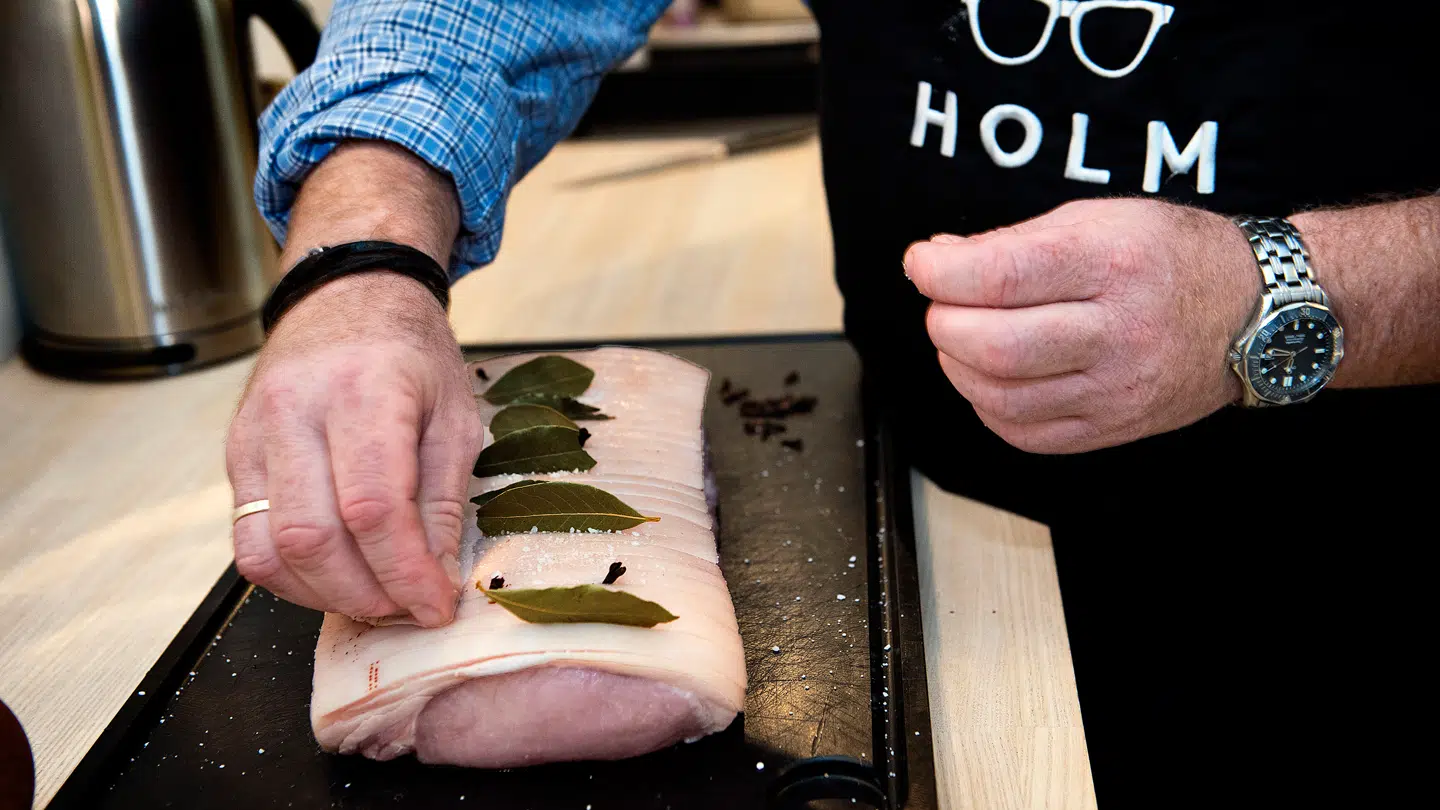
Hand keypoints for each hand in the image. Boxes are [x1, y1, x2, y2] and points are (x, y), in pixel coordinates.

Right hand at [226, 272, 481, 625]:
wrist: (347, 296)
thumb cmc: (410, 354)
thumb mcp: (456, 415)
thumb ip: (445, 499)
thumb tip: (438, 579)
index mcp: (366, 392)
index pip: (375, 508)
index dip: (406, 574)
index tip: (436, 606)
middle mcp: (297, 411)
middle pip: (313, 538)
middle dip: (365, 595)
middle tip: (408, 608)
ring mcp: (254, 434)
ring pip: (269, 549)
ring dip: (324, 595)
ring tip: (375, 597)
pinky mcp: (234, 455)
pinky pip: (248, 540)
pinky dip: (291, 577)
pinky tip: (334, 576)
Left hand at [904, 198, 1259, 453]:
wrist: (1252, 313)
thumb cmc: (1168, 255)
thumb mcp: (1097, 219)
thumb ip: (1012, 241)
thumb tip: (936, 259)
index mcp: (1112, 264)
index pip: (1002, 275)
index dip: (941, 272)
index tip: (921, 263)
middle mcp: (1119, 332)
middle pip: (995, 346)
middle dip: (944, 323)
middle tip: (943, 303)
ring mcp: (1117, 389)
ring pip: (1001, 396)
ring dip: (958, 365)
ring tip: (964, 337)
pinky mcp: (1111, 428)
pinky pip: (1023, 432)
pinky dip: (987, 404)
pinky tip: (992, 375)